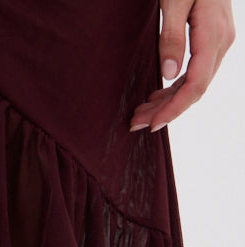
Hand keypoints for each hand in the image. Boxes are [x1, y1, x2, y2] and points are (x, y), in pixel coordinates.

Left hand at [129, 0, 234, 131]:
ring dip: (168, 101)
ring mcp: (220, 40)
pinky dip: (176, 87)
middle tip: (135, 123)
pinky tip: (158, 95)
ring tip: (141, 114)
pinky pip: (196, 71)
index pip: (195, 85)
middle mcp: (221, 41)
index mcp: (213, 35)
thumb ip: (172, 36)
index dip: (174, 108)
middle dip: (165, 110)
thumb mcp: (175, 0)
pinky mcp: (213, 37)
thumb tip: (169, 74)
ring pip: (195, 82)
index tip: (152, 124)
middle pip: (194, 89)